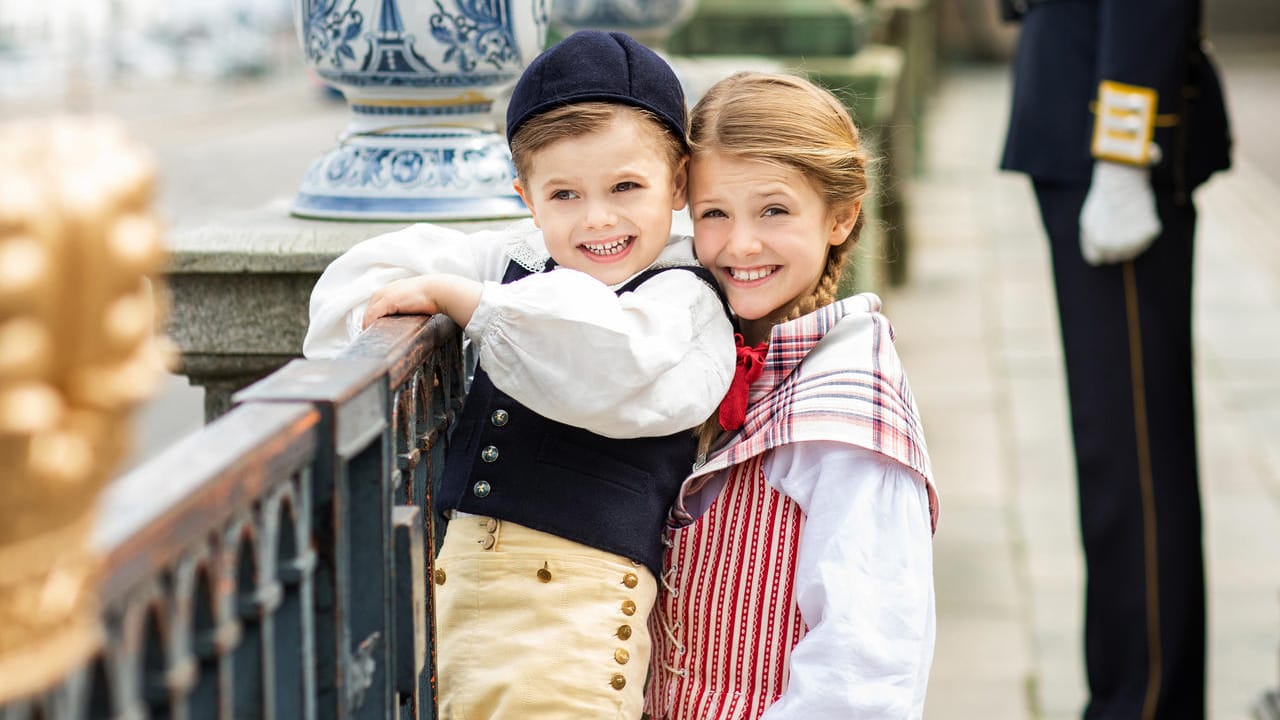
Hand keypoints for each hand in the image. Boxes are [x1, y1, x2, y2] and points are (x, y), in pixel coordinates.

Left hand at [361, 274, 482, 329]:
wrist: (439, 291)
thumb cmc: (430, 297)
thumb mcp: (413, 302)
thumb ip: (405, 309)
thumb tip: (405, 323)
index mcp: (388, 291)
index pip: (373, 308)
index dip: (372, 321)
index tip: (374, 334)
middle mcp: (383, 291)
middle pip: (368, 312)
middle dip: (368, 325)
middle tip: (371, 340)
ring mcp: (384, 296)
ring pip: (368, 315)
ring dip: (368, 327)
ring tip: (372, 340)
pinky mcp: (387, 302)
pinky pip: (372, 316)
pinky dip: (369, 325)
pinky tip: (372, 334)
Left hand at [1079, 161, 1160, 264]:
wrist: (1122, 181)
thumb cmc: (1104, 200)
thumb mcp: (1088, 222)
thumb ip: (1091, 243)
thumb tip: (1097, 259)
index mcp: (1099, 244)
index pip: (1098, 259)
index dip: (1100, 247)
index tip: (1103, 235)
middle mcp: (1116, 246)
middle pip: (1116, 257)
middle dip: (1115, 245)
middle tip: (1116, 225)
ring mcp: (1135, 240)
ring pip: (1133, 251)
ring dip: (1130, 240)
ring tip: (1127, 220)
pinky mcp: (1150, 232)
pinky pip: (1147, 239)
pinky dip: (1144, 230)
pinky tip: (1138, 216)